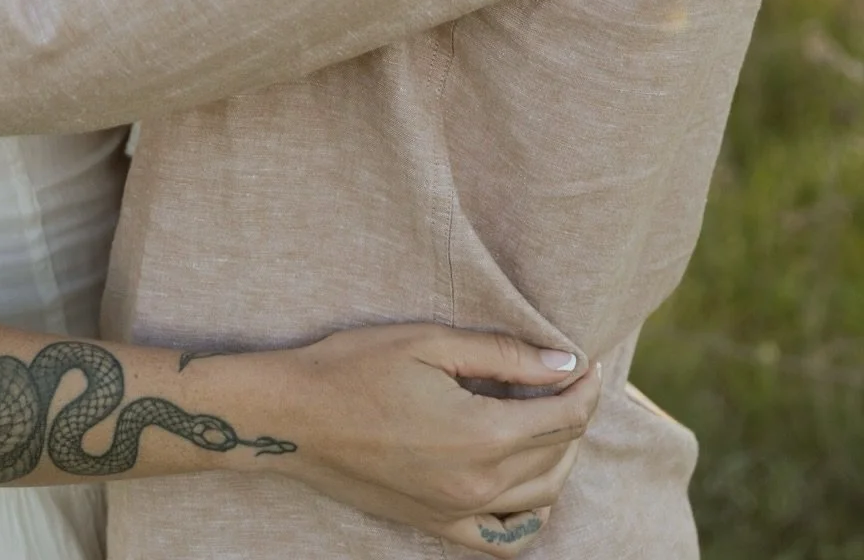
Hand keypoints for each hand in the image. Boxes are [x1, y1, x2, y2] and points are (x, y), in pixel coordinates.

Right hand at [264, 324, 600, 552]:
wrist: (294, 416)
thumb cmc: (356, 366)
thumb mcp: (430, 343)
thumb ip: (504, 356)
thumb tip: (564, 364)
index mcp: (481, 434)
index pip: (561, 417)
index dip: (582, 388)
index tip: (587, 362)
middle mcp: (477, 484)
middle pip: (555, 455)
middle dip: (574, 417)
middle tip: (568, 381)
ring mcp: (456, 512)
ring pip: (539, 497)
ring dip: (559, 459)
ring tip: (552, 422)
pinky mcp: (435, 524)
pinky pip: (503, 538)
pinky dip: (531, 516)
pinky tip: (530, 488)